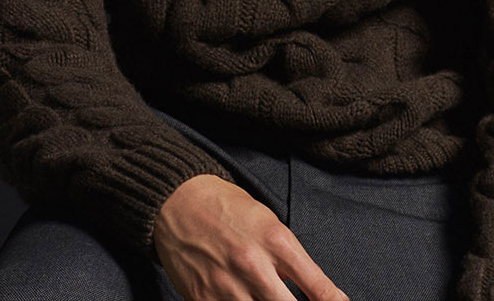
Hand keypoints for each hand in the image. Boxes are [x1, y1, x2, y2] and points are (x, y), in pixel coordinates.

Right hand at [152, 174, 349, 300]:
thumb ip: (290, 258)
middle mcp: (254, 265)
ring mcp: (226, 285)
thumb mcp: (269, 223)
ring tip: (269, 299)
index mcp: (276, 241)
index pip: (316, 285)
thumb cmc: (229, 209)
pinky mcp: (202, 298)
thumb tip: (313, 291)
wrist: (178, 202)